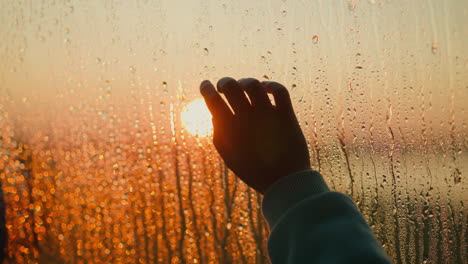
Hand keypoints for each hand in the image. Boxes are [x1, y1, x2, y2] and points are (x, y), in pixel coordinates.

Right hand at [200, 77, 309, 193]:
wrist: (284, 183)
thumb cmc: (254, 170)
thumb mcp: (229, 156)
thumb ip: (219, 134)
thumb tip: (215, 113)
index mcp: (230, 131)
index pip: (212, 101)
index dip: (206, 89)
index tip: (205, 84)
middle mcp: (247, 120)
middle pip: (231, 86)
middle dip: (224, 82)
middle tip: (224, 86)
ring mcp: (267, 116)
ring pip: (253, 84)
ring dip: (245, 82)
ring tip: (244, 87)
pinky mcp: (286, 116)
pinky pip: (279, 90)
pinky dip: (271, 85)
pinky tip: (265, 88)